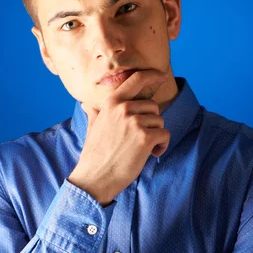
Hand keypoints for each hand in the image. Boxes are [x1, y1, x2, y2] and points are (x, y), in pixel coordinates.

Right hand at [68, 69, 169, 205]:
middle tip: (139, 139)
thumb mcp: (92, 128)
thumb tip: (87, 105)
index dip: (152, 75)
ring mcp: (135, 122)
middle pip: (153, 106)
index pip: (136, 79)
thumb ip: (94, 114)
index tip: (161, 76)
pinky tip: (150, 154)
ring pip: (160, 121)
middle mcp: (124, 108)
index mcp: (112, 102)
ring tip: (142, 148)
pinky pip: (165, 135)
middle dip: (151, 122)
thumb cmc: (94, 154)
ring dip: (156, 135)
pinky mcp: (145, 138)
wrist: (95, 177)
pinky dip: (162, 146)